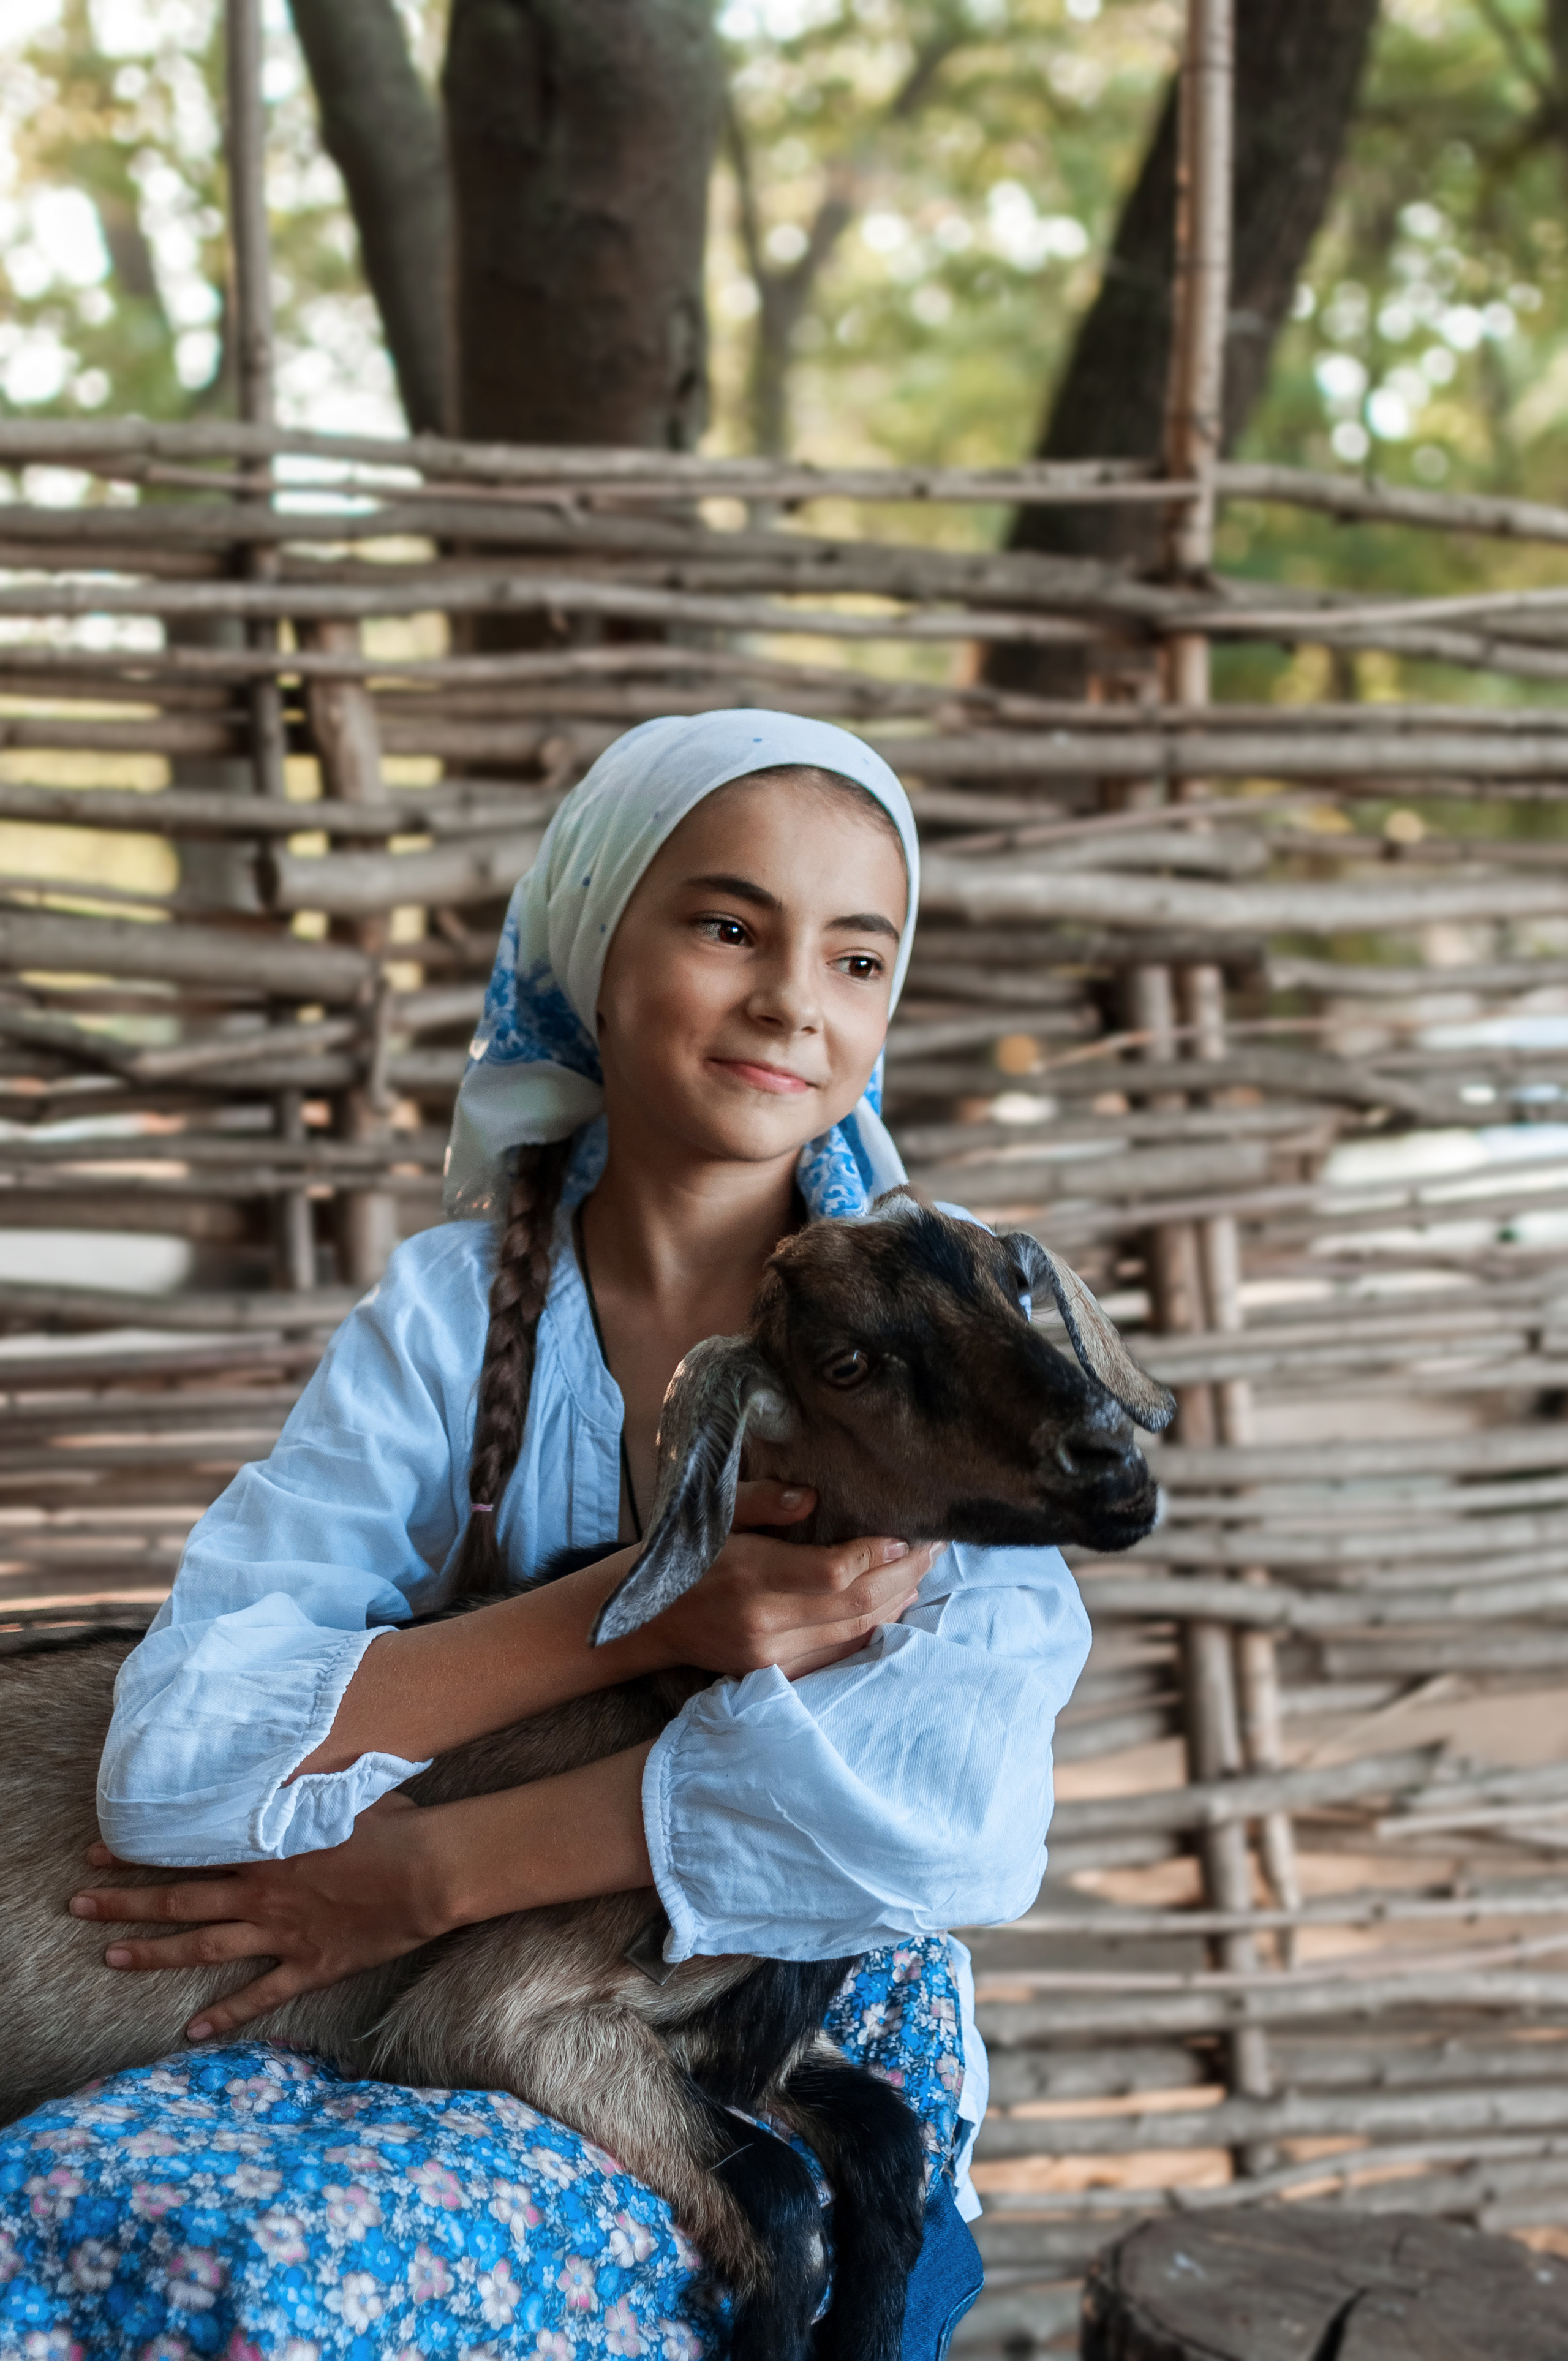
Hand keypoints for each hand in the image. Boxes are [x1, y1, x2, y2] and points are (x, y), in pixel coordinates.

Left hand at [68, 1792, 444, 2042]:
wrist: (429, 1871)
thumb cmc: (392, 1823)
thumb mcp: (340, 1789)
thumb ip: (299, 1784)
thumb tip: (273, 1759)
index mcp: (267, 1849)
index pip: (190, 1850)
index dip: (141, 1853)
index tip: (100, 1851)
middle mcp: (263, 1894)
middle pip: (181, 1901)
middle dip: (126, 1905)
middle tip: (80, 1906)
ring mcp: (283, 1933)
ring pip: (205, 1948)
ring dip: (156, 1954)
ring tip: (112, 1959)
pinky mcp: (310, 1964)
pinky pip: (259, 1995)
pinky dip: (224, 2015)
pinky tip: (192, 2031)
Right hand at [647, 1480, 942, 1680]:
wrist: (642, 1622)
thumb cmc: (683, 1556)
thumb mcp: (715, 1513)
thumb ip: (764, 1501)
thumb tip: (814, 1496)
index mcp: (750, 1577)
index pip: (835, 1572)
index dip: (879, 1554)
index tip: (907, 1532)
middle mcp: (765, 1624)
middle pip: (857, 1604)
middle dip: (904, 1574)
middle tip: (934, 1546)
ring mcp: (772, 1657)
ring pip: (856, 1632)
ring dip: (898, 1601)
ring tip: (923, 1569)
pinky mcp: (775, 1675)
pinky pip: (840, 1654)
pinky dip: (874, 1627)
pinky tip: (894, 1603)